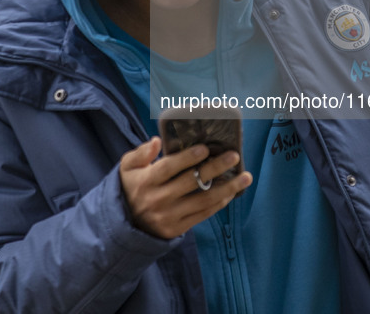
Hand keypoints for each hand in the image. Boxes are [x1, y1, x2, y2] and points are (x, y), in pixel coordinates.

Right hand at [119, 137, 252, 238]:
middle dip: (215, 168)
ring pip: (203, 201)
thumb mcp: (127, 166)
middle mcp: (159, 199)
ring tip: (245, 176)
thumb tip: (157, 141)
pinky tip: (231, 192)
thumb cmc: (131, 186)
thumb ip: (141, 152)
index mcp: (147, 180)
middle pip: (191, 182)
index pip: (169, 167)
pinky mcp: (177, 229)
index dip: (187, 158)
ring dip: (227, 188)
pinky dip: (219, 204)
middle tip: (234, 156)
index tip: (206, 148)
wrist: (124, 223)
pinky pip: (202, 215)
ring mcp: (169, 216)